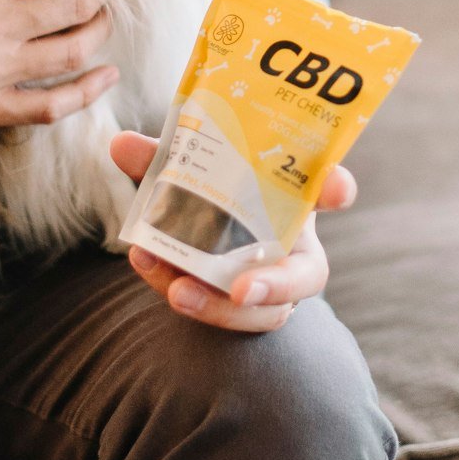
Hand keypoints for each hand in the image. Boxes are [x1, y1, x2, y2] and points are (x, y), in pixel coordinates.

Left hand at [109, 130, 356, 332]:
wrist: (199, 223)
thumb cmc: (210, 185)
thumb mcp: (189, 165)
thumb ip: (162, 157)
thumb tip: (121, 145)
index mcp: (295, 198)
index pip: (330, 189)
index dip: (337, 188)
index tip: (335, 188)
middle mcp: (292, 247)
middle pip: (305, 276)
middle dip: (276, 285)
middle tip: (241, 289)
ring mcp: (269, 285)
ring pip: (262, 313)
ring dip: (218, 307)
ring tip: (178, 291)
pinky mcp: (237, 309)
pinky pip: (219, 314)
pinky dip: (182, 293)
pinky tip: (149, 267)